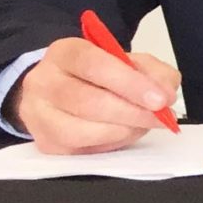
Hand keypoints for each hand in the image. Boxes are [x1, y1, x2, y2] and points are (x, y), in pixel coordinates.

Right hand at [9, 37, 181, 153]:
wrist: (61, 92)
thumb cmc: (99, 75)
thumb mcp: (129, 62)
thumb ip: (153, 72)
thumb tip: (166, 94)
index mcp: (64, 53)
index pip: (94, 65)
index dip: (130, 83)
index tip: (160, 99)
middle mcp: (43, 82)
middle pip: (86, 101)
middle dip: (131, 112)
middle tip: (160, 117)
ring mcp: (37, 115)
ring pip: (79, 131)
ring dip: (121, 131)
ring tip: (143, 125)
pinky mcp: (44, 143)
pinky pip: (80, 150)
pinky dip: (110, 144)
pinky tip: (124, 133)